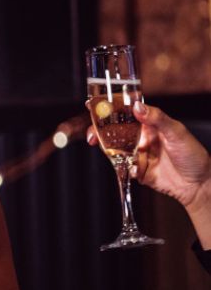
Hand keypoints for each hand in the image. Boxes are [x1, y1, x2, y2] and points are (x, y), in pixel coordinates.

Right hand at [87, 102, 210, 208]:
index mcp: (149, 124)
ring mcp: (136, 154)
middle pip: (113, 131)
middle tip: (92, 134)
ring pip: (114, 149)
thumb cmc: (193, 155)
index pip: (126, 112)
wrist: (197, 184)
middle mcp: (140, 137)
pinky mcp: (135, 170)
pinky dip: (122, 168)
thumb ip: (156, 119)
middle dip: (99, 131)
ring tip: (105, 150)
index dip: (110, 108)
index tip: (94, 104)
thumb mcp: (176, 132)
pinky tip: (131, 168)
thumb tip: (137, 107)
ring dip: (106, 149)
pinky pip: (121, 167)